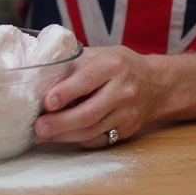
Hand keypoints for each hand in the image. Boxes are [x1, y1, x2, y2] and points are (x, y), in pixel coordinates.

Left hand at [33, 46, 163, 148]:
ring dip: (64, 135)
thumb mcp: (100, 54)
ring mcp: (127, 113)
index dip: (65, 92)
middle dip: (60, 123)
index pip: (87, 80)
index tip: (47, 102)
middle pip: (89, 112)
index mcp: (113, 66)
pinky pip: (99, 139)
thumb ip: (75, 64)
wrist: (157, 84)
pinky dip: (78, 140)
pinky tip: (62, 137)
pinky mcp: (127, 130)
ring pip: (92, 130)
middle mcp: (123, 90)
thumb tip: (41, 77)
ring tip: (43, 135)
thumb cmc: (120, 66)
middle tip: (39, 127)